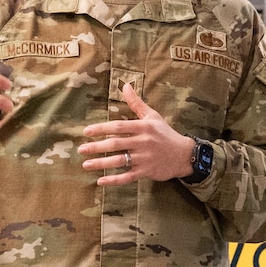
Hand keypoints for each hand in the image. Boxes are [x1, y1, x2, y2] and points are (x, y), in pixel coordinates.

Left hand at [79, 84, 195, 184]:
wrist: (184, 155)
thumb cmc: (165, 134)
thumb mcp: (152, 116)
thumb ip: (136, 103)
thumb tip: (125, 86)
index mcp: (143, 127)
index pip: (119, 127)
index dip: (102, 129)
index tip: (86, 131)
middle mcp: (143, 142)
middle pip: (116, 144)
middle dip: (97, 147)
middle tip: (81, 149)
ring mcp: (144, 158)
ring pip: (120, 161)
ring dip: (101, 164)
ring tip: (86, 164)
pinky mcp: (146, 172)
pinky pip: (127, 177)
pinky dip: (114, 180)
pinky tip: (101, 181)